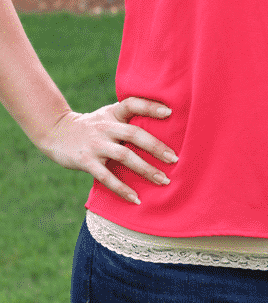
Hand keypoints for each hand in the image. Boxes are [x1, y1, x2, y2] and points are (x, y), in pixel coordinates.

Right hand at [36, 97, 177, 204]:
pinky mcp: (86, 161)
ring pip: (124, 156)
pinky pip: (107, 177)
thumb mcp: (107, 115)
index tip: (170, 112)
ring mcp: (96, 144)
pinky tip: (135, 198)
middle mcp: (105, 126)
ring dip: (146, 169)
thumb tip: (162, 123)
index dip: (151, 106)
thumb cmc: (92, 125)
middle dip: (156, 147)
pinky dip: (122, 189)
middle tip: (175, 159)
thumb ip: (127, 118)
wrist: (57, 132)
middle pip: (135, 134)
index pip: (133, 104)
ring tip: (163, 180)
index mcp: (113, 112)